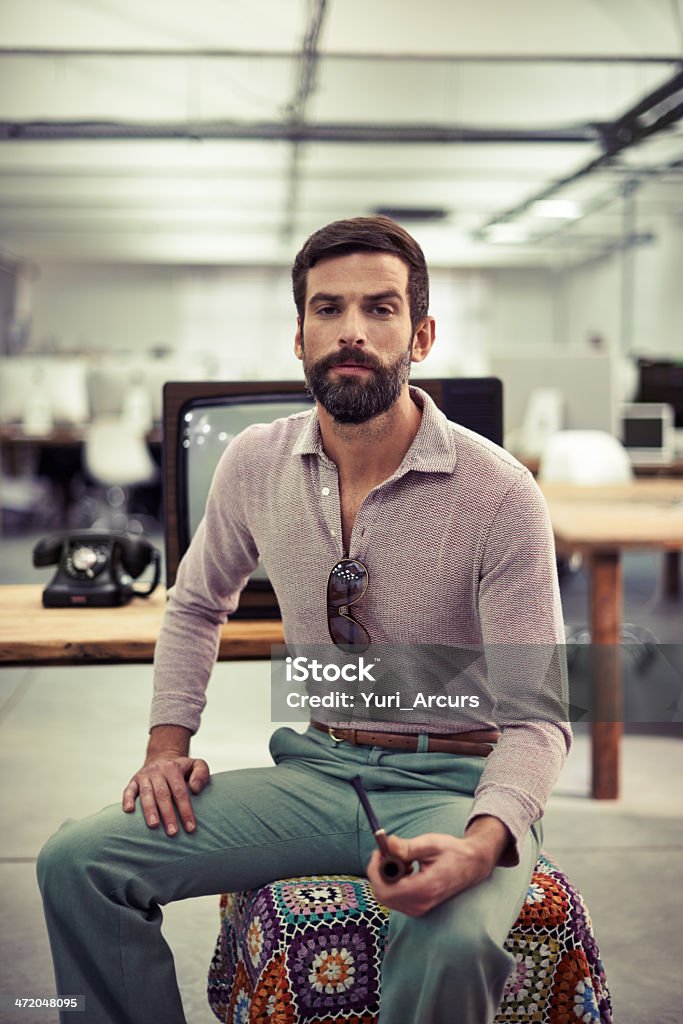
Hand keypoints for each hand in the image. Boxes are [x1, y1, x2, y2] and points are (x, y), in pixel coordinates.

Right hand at [122, 752, 209, 835]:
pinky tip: (129, 811)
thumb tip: (194, 789)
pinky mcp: (133, 781)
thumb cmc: (182, 768)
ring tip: (154, 826)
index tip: (190, 828)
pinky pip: (128, 790)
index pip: (180, 791)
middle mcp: (158, 771)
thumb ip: (201, 774)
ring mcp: (144, 776)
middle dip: (168, 814)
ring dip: (150, 810)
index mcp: (174, 768)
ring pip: (146, 793)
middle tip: (173, 832)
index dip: (185, 810)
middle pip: (163, 794)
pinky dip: (127, 799)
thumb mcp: (197, 765)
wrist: (162, 757)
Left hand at [366, 832, 494, 916]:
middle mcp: (421, 904)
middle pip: (382, 895)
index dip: (375, 870)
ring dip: (387, 876)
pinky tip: (406, 869)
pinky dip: (393, 882)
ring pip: (387, 897)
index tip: (379, 851)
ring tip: (403, 859)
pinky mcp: (419, 908)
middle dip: (378, 872)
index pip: (386, 889)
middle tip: (387, 851)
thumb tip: (387, 844)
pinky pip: (395, 898)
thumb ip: (408, 846)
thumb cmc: (453, 852)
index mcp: (424, 889)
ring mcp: (420, 909)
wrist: (472, 865)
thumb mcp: (431, 843)